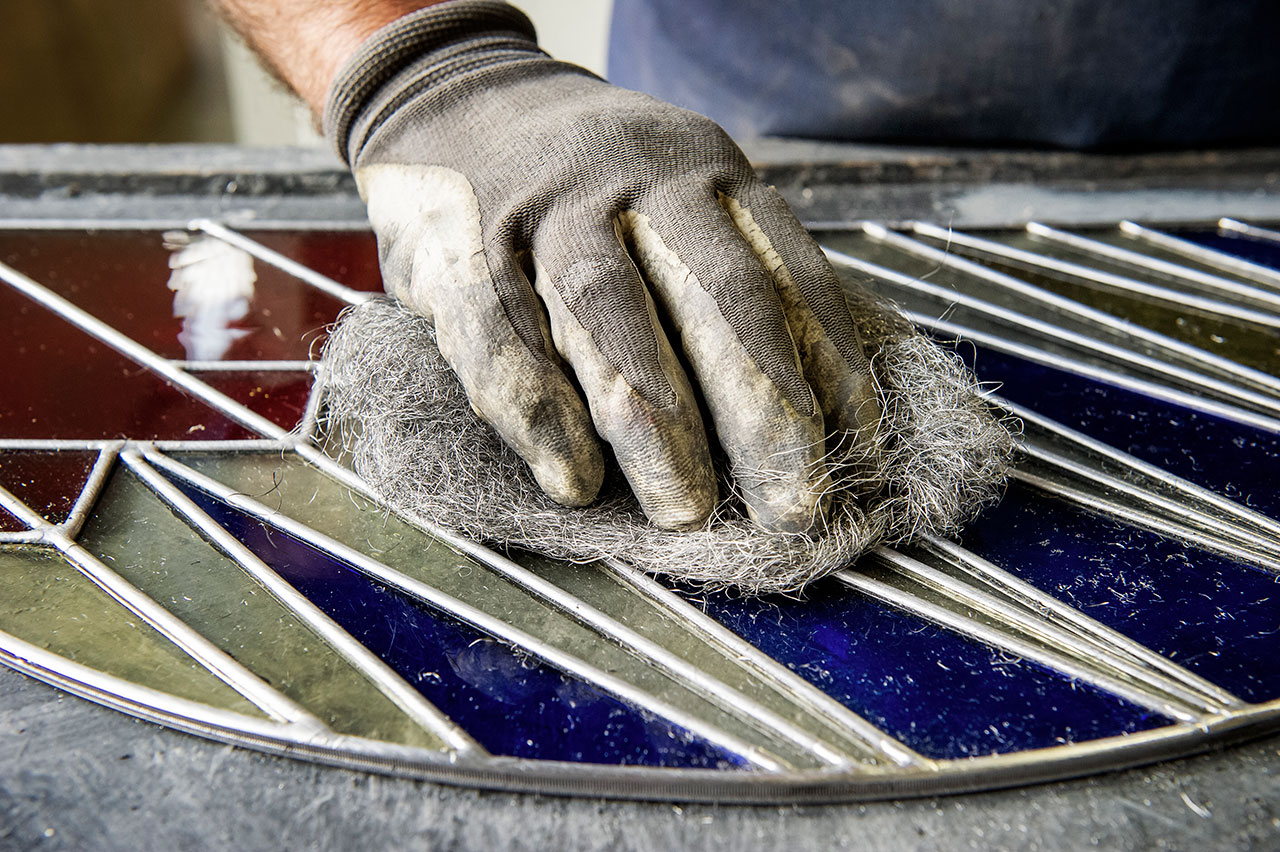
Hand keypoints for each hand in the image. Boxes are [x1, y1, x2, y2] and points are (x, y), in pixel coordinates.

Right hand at [324, 0, 880, 530]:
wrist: (455, 101)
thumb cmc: (588, 187)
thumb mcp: (677, 199)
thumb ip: (733, 276)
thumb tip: (812, 409)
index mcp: (708, 175)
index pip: (789, 275)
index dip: (831, 369)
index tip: (855, 451)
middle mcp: (638, 181)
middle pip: (718, 297)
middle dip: (763, 413)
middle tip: (791, 503)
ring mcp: (547, 206)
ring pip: (613, 314)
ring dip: (656, 425)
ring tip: (687, 510)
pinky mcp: (463, 242)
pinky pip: (503, 331)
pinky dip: (542, 413)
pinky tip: (574, 480)